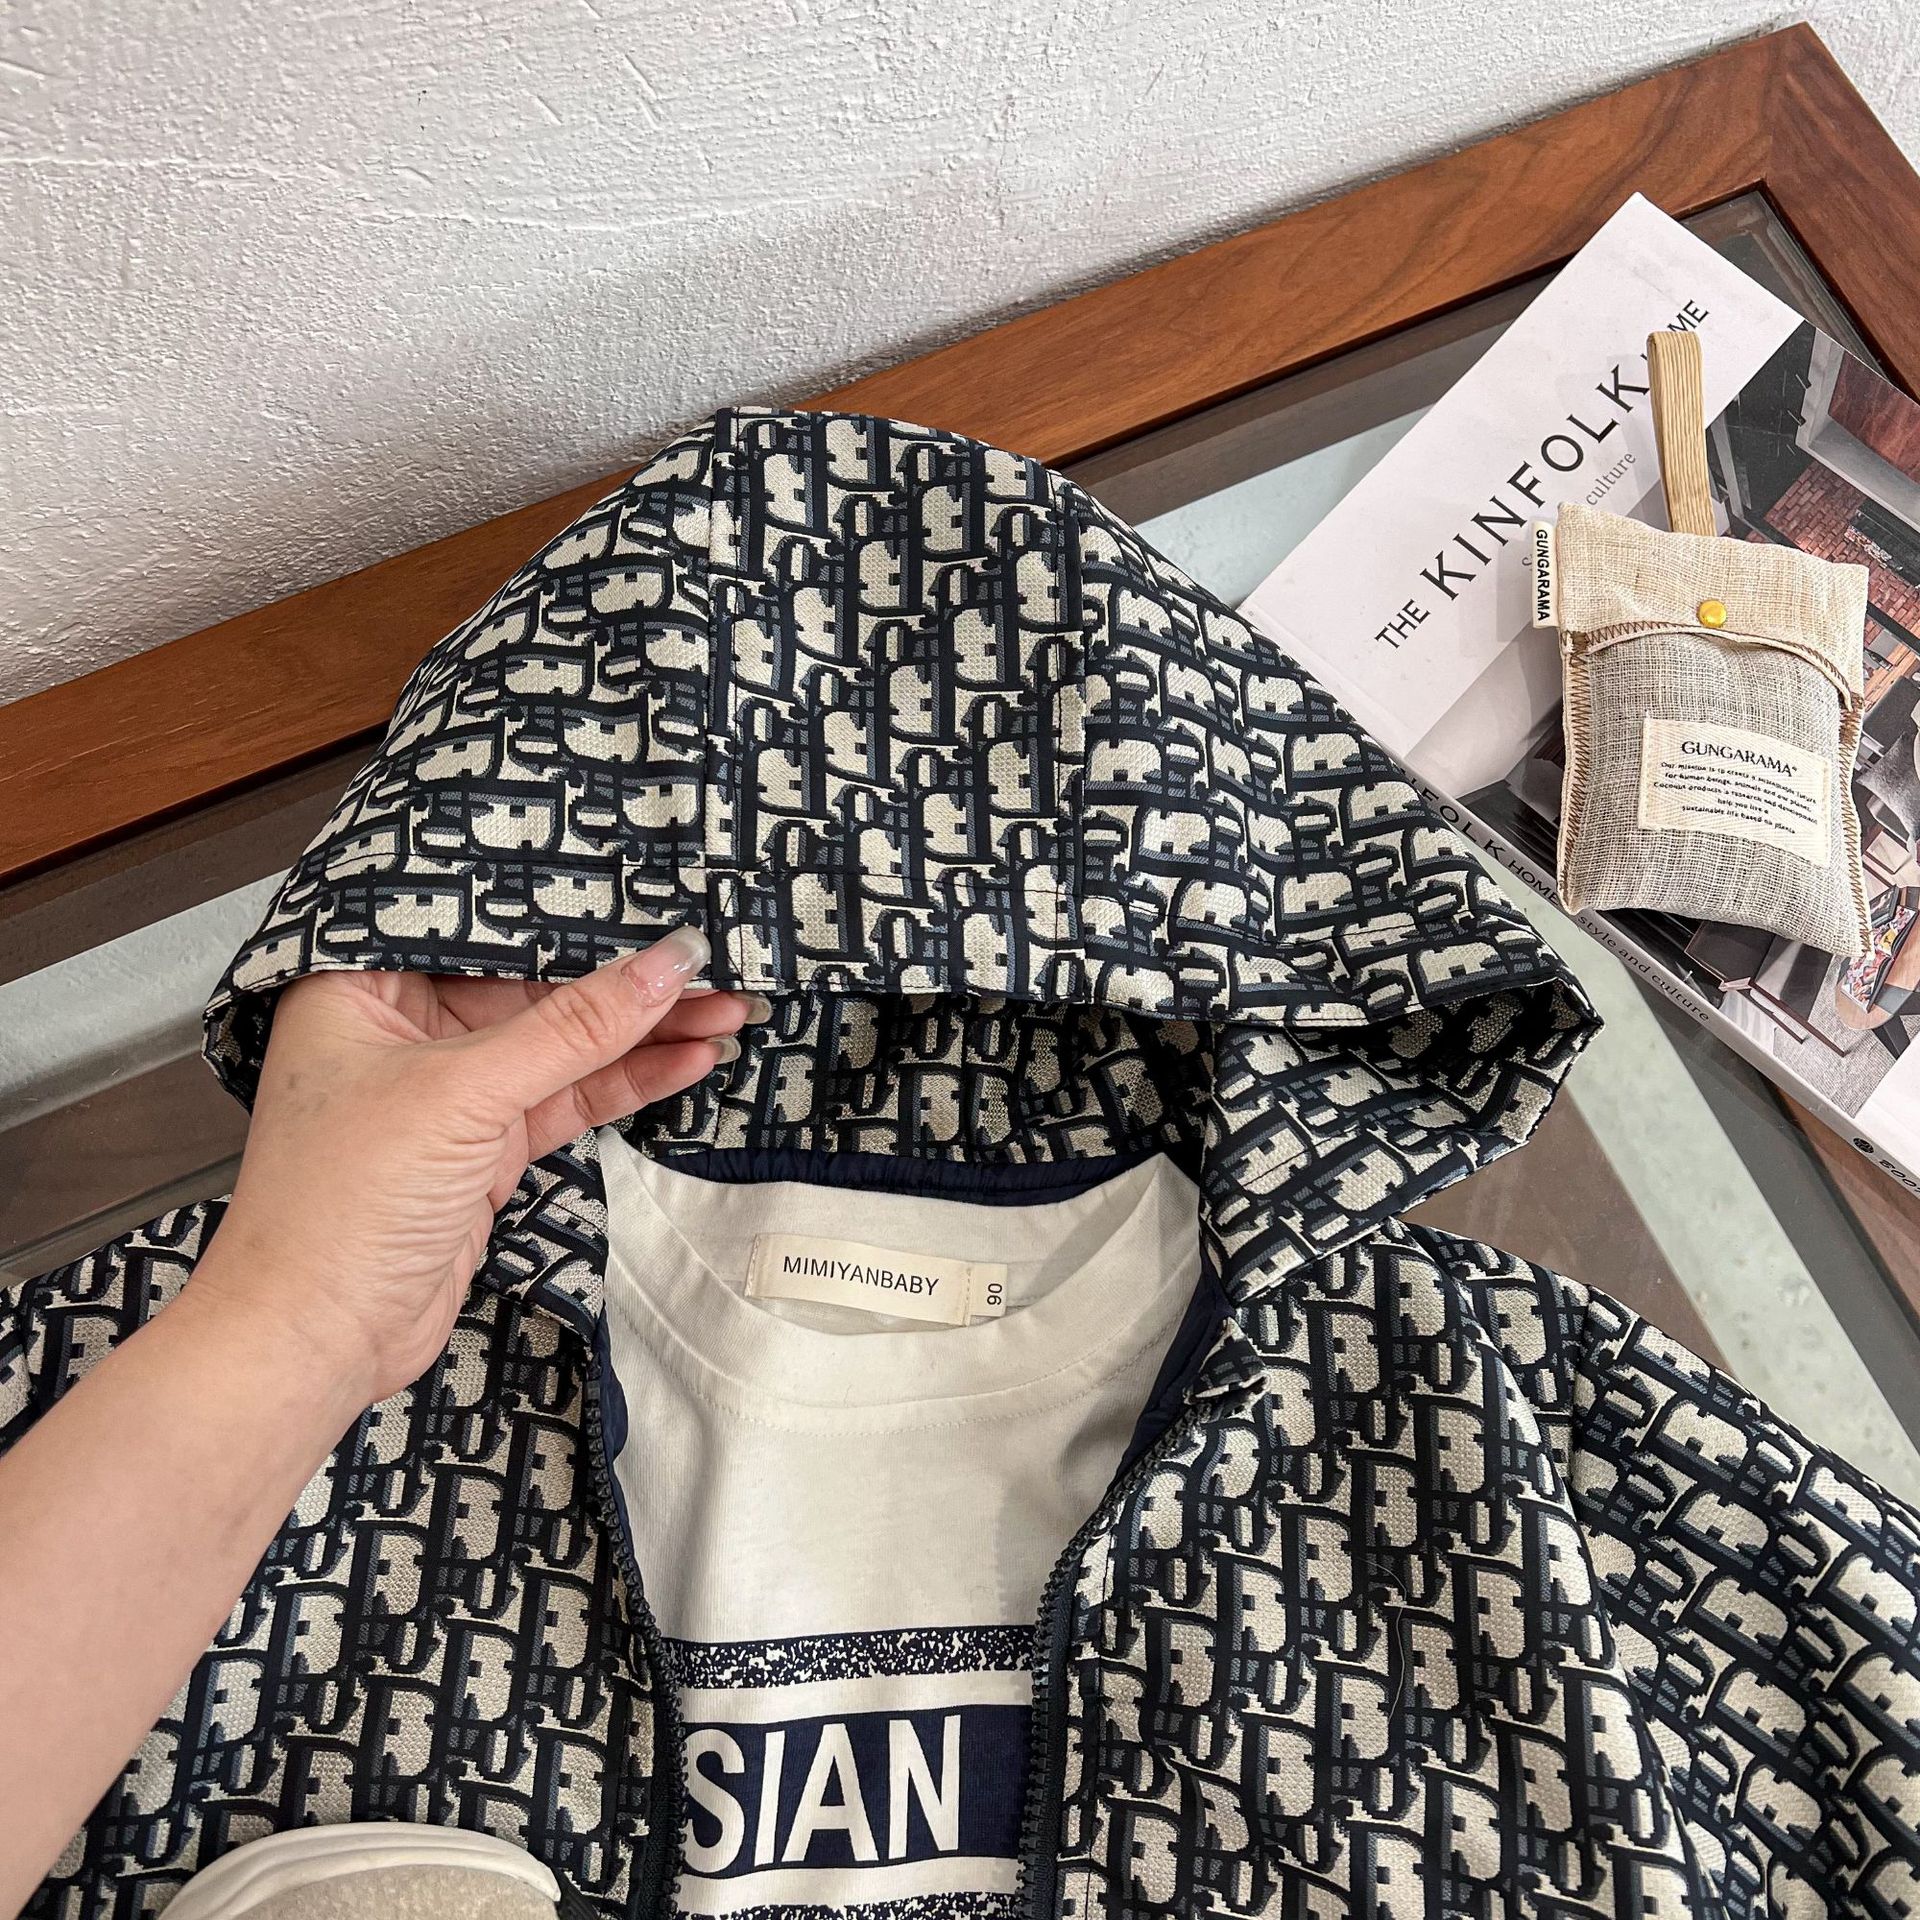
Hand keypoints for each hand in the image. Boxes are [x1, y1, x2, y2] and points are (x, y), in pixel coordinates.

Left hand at [196, 924, 758, 1411]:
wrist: (313, 1340)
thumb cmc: (339, 1204)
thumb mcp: (464, 1094)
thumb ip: (574, 1028)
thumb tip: (663, 965)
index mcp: (361, 986)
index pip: (481, 930)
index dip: (569, 915)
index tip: (651, 904)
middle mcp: (402, 1029)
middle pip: (532, 987)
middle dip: (624, 981)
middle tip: (710, 964)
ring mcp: (447, 1093)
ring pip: (561, 1046)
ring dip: (641, 1033)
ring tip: (725, 1009)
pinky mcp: (483, 1149)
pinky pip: (566, 1099)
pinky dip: (624, 1083)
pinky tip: (684, 1060)